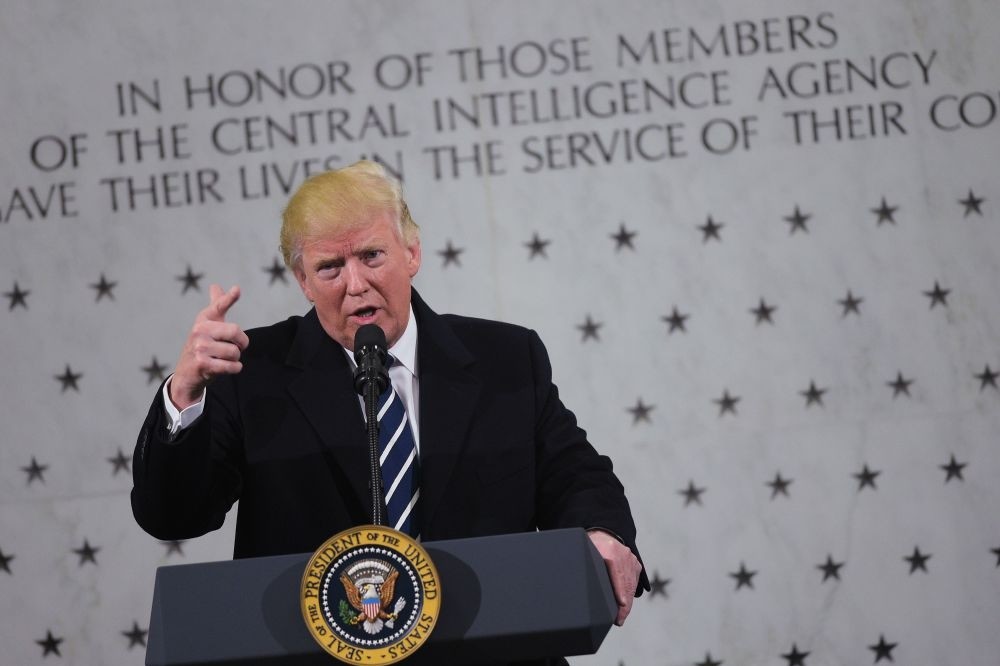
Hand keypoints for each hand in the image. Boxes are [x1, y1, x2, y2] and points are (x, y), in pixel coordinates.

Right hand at [169, 284, 249, 409]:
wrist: (186, 373)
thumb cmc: (202, 346)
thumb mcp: (207, 325)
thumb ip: (216, 306)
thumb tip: (215, 285)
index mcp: (203, 319)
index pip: (218, 306)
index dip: (228, 298)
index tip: (237, 290)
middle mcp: (199, 330)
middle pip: (236, 331)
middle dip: (242, 343)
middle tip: (236, 347)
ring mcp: (199, 347)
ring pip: (235, 352)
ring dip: (235, 359)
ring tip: (223, 359)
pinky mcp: (203, 364)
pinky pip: (232, 366)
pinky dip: (235, 368)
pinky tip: (226, 368)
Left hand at [588, 530, 641, 625]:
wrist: (604, 533)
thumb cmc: (589, 546)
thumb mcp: (585, 552)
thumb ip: (583, 564)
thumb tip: (571, 581)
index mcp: (609, 552)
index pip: (616, 573)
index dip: (619, 590)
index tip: (621, 604)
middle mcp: (623, 555)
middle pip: (626, 583)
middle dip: (624, 605)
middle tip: (618, 620)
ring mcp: (631, 559)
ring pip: (632, 585)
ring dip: (628, 603)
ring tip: (621, 617)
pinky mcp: (635, 563)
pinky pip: (634, 582)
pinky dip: (630, 594)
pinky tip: (625, 606)